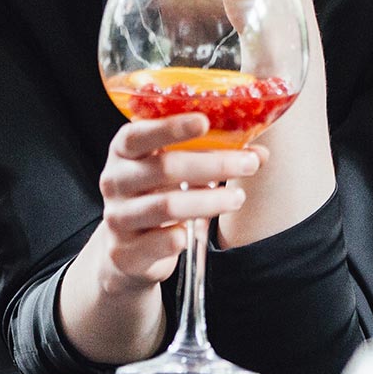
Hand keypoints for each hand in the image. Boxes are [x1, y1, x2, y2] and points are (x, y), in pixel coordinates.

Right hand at [92, 113, 264, 295]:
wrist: (126, 252)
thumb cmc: (155, 197)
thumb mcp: (174, 172)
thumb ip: (211, 157)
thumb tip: (258, 154)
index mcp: (123, 152)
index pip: (139, 134)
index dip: (171, 127)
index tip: (205, 121)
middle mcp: (114, 181)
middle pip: (164, 168)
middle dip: (213, 164)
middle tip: (248, 164)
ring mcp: (118, 217)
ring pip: (167, 206)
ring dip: (209, 201)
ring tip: (237, 198)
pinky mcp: (125, 252)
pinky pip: (159, 243)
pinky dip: (180, 237)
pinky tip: (193, 234)